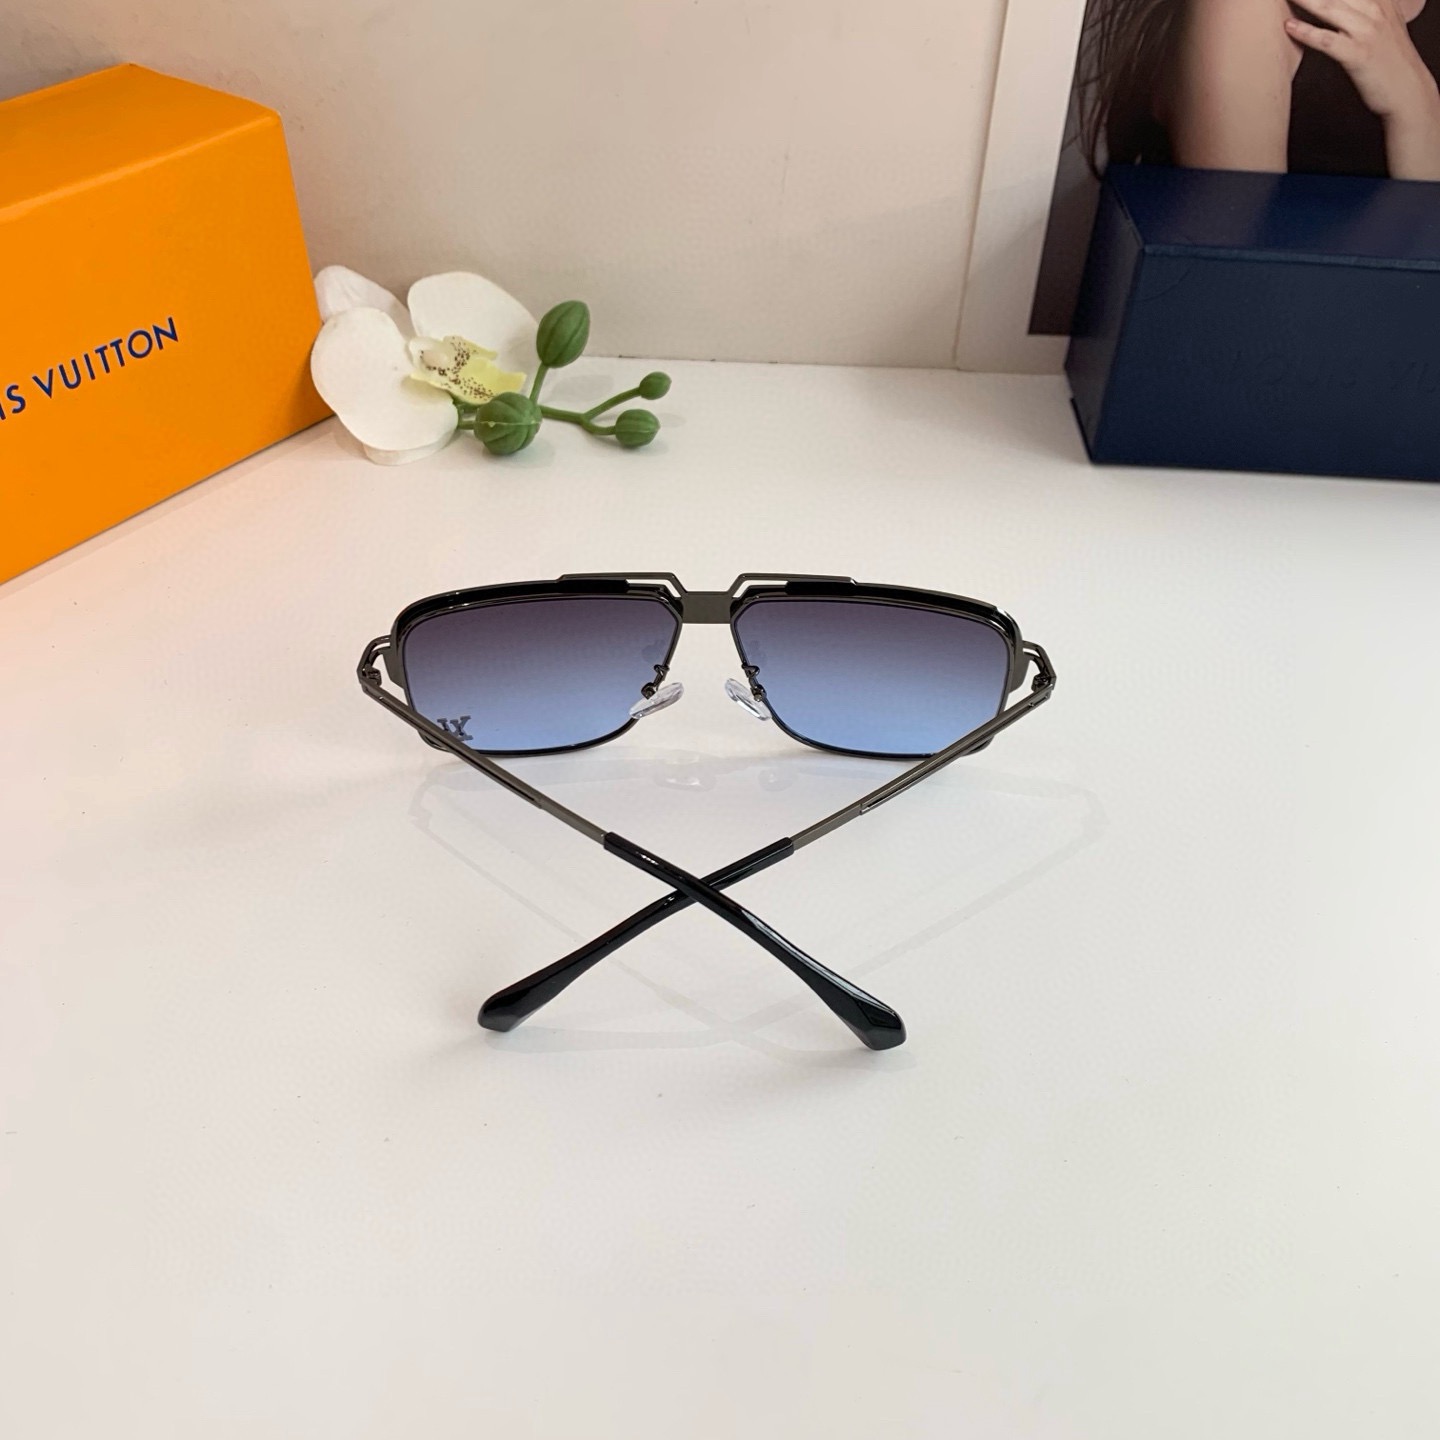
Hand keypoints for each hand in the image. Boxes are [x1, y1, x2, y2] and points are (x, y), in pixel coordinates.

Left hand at [1285, 0, 1437, 118]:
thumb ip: (1366, 10)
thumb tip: (1341, 6)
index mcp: (1381, 0)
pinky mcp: (1358, 54)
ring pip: (1329, 8)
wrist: (1408, 90)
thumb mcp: (1384, 25)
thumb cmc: (1390, 61)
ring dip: (1304, 0)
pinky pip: (1327, 40)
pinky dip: (1306, 32)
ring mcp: (1367, 31)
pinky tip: (1289, 26)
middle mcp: (1376, 10)